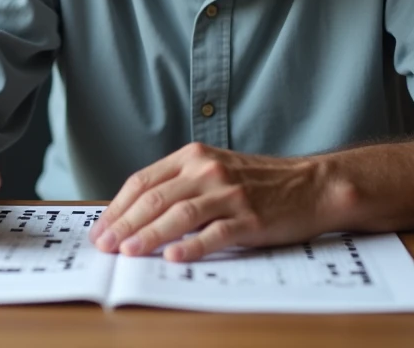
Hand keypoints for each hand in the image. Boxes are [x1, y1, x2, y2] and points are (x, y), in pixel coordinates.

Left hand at [89, 142, 340, 261]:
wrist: (312, 185)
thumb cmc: (260, 181)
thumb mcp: (215, 169)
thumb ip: (180, 183)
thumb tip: (136, 213)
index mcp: (193, 156)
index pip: (143, 181)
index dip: (118, 206)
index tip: (101, 228)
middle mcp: (208, 170)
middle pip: (155, 198)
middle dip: (125, 224)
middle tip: (105, 246)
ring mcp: (229, 194)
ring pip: (179, 215)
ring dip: (149, 235)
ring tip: (128, 252)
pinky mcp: (250, 218)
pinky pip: (215, 234)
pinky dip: (192, 246)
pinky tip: (173, 257)